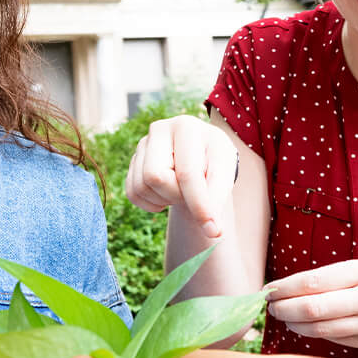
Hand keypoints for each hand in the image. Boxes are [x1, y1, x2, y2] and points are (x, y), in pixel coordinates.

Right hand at [125, 114, 236, 238]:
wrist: (200, 154)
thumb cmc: (214, 161)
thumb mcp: (225, 172)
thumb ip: (218, 197)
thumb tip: (212, 230)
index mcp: (186, 127)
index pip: (187, 172)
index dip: (200, 205)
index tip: (213, 231)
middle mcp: (159, 129)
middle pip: (156, 177)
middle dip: (177, 196)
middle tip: (193, 195)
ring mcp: (142, 145)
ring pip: (142, 186)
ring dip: (165, 199)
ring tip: (182, 190)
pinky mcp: (132, 161)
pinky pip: (133, 193)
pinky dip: (152, 204)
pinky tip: (168, 194)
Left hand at [266, 259, 357, 357]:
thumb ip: (327, 279)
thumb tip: (284, 290)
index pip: (313, 282)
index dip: (285, 288)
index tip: (269, 290)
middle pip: (312, 308)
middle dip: (285, 308)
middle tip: (272, 307)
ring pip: (320, 329)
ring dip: (295, 324)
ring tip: (285, 318)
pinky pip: (333, 339)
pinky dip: (314, 333)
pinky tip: (305, 327)